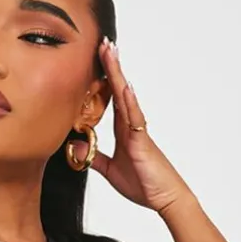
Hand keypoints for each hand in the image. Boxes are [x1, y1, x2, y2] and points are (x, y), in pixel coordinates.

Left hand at [72, 36, 194, 215]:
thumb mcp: (109, 170)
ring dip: (117, 74)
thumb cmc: (143, 185)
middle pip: (119, 89)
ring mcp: (138, 131)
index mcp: (124, 130)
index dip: (104, 78)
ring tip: (111, 51)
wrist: (166, 199)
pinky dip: (129, 101)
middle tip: (103, 42)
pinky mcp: (142, 142)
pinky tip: (123, 85)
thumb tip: (74, 147)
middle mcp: (131, 125)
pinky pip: (135, 118)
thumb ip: (93, 157)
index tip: (96, 58)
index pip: (111, 98)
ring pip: (126, 97)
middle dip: (110, 66)